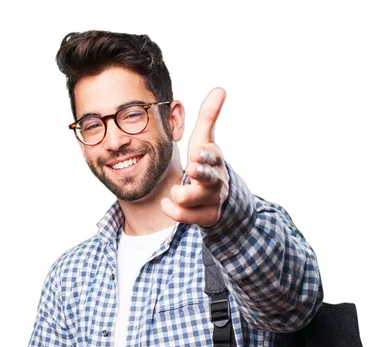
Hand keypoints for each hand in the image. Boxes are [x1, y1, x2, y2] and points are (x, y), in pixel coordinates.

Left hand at [161, 87, 229, 227]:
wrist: (220, 199)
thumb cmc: (206, 165)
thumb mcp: (206, 142)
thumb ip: (209, 117)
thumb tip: (220, 89)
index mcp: (214, 160)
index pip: (212, 157)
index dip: (205, 156)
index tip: (196, 153)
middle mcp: (215, 180)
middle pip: (209, 178)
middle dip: (201, 174)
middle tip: (192, 169)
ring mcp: (211, 199)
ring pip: (196, 199)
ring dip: (182, 195)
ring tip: (174, 192)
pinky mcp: (206, 216)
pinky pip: (188, 216)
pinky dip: (175, 211)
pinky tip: (166, 204)